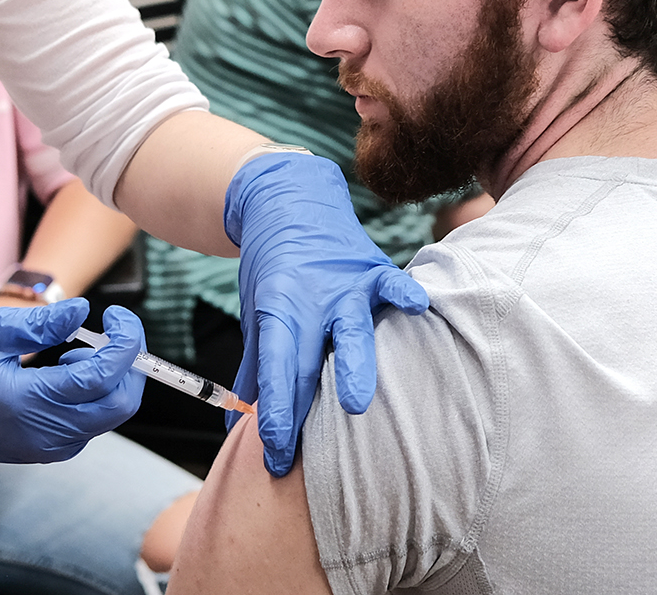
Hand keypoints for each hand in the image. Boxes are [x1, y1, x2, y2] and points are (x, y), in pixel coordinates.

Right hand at [0, 298, 144, 473]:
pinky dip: (95, 393)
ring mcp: (54, 447)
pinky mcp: (54, 449)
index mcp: (31, 402)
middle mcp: (49, 432)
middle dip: (131, 362)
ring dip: (110, 377)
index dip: (124, 341)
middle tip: (114, 333)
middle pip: (121, 402)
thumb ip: (38, 323)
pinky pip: (94, 421)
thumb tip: (82, 312)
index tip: (116, 314)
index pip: (103, 377)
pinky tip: (64, 375)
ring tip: (71, 355)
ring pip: (111, 413)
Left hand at [226, 150, 428, 476]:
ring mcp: (345, 284)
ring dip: (352, 366)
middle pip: (306, 359)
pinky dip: (404, 296)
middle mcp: (309, 299)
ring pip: (350, 329)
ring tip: (355, 404)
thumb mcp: (256, 312)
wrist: (289, 200)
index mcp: (276, 310)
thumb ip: (256, 367)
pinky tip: (418, 310)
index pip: (273, 371)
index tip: (273, 456)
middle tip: (301, 450)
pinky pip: (390, 285)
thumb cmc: (274, 268)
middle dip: (303, 406)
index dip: (273, 415)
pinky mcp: (373, 269)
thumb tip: (238, 426)